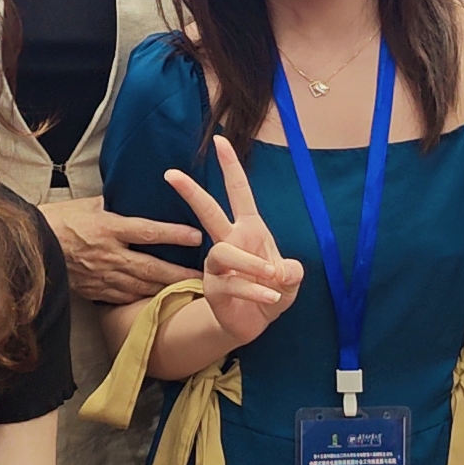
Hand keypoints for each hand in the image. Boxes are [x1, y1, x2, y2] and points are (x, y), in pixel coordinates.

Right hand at [39, 195, 203, 306]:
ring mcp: (101, 275)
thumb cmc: (57, 220)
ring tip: (189, 292)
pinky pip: (123, 297)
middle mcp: (108, 254)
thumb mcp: (86, 205)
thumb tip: (130, 200)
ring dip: (166, 291)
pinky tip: (159, 301)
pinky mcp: (94, 290)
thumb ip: (111, 206)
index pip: (146, 232)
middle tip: (204, 277)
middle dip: (179, 274)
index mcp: (108, 228)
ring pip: (141, 287)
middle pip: (151, 267)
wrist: (29, 246)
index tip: (196, 236)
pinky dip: (143, 299)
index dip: (173, 234)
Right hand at [159, 137, 304, 349]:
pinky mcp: (214, 288)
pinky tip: (272, 298)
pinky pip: (233, 284)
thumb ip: (292, 272)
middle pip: (208, 211)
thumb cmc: (272, 291)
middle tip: (170, 174)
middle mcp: (229, 242)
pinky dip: (256, 290)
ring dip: (252, 264)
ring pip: (224, 252)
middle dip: (191, 192)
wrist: (255, 323)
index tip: (220, 141)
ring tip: (274, 278)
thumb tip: (284, 270)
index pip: (239, 192)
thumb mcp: (291, 279)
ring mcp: (218, 265)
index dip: (231, 167)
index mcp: (249, 229)